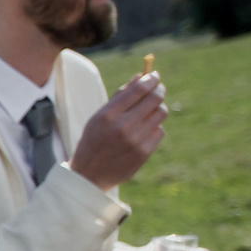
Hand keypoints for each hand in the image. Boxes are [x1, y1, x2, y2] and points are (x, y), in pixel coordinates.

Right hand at [68, 73, 165, 190]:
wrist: (89, 175)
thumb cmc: (94, 140)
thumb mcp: (98, 117)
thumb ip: (119, 97)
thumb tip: (141, 76)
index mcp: (107, 115)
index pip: (138, 89)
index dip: (151, 79)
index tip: (155, 75)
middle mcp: (122, 126)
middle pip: (154, 99)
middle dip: (159, 90)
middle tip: (158, 89)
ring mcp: (135, 140)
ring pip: (161, 113)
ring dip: (158, 108)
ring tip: (150, 112)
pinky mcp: (144, 152)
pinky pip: (160, 131)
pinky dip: (154, 128)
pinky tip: (144, 132)